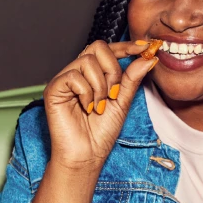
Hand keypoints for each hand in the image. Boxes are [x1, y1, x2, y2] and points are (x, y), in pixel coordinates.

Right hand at [43, 40, 156, 173]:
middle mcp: (77, 73)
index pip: (108, 50)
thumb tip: (148, 57)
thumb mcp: (122, 102)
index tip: (145, 48)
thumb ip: (132, 78)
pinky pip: (74, 76)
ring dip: (100, 86)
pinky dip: (86, 93)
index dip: (126, 46)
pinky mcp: (54, 89)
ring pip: (87, 61)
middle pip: (97, 47)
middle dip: (112, 70)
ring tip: (99, 106)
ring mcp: (64, 80)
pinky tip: (87, 108)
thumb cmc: (101, 133)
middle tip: (114, 94)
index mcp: (92, 74)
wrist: (87, 155)